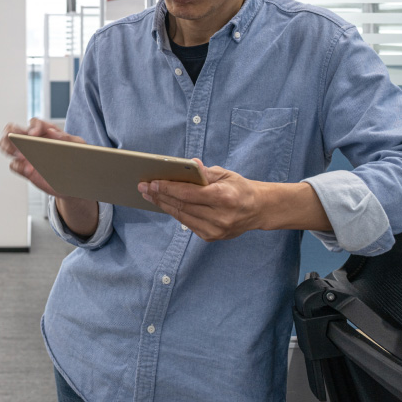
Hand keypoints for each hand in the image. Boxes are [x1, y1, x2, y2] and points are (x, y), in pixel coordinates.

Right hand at [0, 117, 84, 197]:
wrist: (77, 180)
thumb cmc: (78, 159)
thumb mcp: (79, 146)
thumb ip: (68, 138)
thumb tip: (52, 133)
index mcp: (47, 132)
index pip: (34, 123)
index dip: (33, 127)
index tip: (34, 135)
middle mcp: (33, 141)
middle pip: (13, 129)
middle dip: (11, 133)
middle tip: (18, 142)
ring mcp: (27, 155)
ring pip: (7, 145)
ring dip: (8, 147)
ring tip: (20, 155)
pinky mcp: (25, 169)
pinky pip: (14, 165)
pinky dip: (18, 166)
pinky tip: (29, 170)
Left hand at [138, 160, 267, 241]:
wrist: (258, 209)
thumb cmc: (240, 188)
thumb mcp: (226, 174)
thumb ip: (205, 172)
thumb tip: (187, 164)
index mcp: (224, 197)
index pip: (188, 193)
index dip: (168, 188)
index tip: (152, 183)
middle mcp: (219, 216)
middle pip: (182, 206)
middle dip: (160, 196)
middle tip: (143, 188)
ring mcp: (215, 229)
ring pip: (182, 216)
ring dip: (163, 205)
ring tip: (149, 196)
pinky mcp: (211, 237)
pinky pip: (188, 223)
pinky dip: (175, 213)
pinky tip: (165, 204)